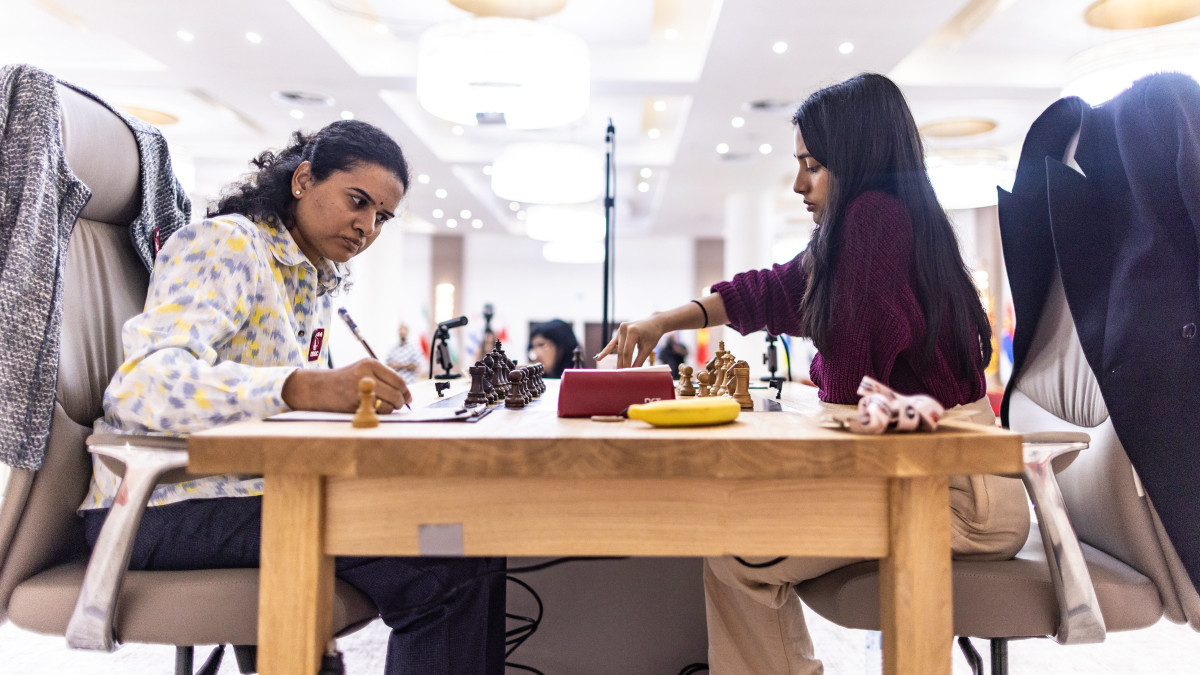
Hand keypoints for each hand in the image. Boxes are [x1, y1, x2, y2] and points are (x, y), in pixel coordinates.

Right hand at [282, 358, 411, 412]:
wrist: (320, 388)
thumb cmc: (346, 380)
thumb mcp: (365, 370)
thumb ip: (385, 378)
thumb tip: (406, 395)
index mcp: (371, 363)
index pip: (398, 379)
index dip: (406, 391)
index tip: (408, 398)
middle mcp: (366, 374)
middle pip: (396, 393)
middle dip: (401, 402)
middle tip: (399, 405)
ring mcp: (360, 389)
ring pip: (388, 405)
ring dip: (390, 409)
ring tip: (383, 406)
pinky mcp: (355, 403)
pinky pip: (376, 412)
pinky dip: (378, 413)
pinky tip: (372, 409)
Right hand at [594, 315, 666, 368]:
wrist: (654, 322)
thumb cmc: (653, 334)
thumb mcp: (648, 348)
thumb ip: (639, 360)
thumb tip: (633, 372)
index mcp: (632, 331)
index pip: (627, 352)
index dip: (626, 364)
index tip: (626, 374)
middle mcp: (624, 328)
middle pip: (621, 351)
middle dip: (621, 364)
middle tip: (620, 376)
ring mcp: (620, 329)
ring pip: (617, 349)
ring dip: (616, 360)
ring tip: (613, 372)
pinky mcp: (619, 331)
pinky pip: (613, 343)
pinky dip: (607, 351)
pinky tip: (598, 358)